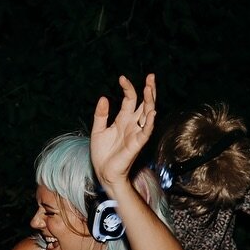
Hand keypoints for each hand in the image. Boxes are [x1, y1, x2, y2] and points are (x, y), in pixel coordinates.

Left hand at [90, 73, 156, 190]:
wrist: (104, 172)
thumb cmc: (102, 154)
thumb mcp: (98, 130)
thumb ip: (101, 115)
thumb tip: (103, 97)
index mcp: (123, 119)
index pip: (130, 99)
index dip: (128, 88)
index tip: (122, 78)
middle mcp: (132, 124)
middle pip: (144, 103)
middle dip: (149, 90)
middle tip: (151, 76)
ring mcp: (136, 133)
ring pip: (148, 114)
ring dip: (150, 101)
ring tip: (149, 88)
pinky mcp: (137, 144)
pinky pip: (146, 131)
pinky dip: (149, 122)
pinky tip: (151, 111)